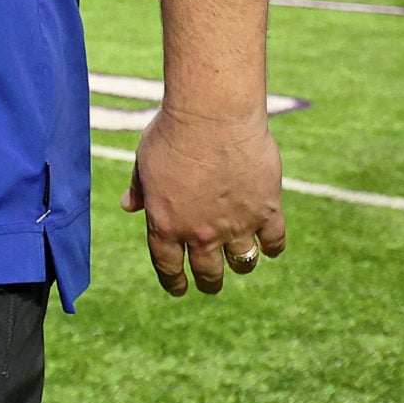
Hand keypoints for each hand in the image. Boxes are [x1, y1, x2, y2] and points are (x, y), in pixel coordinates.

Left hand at [123, 108, 286, 295]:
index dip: (174, 283)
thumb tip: (129, 206)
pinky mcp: (266, 210)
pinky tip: (269, 245)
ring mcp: (236, 225)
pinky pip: (274, 242)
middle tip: (212, 282)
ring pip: (243, 264)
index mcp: (165, 225)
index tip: (180, 288)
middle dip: (209, 282)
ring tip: (240, 262)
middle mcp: (200, 233)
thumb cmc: (172, 132)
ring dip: (240, 266)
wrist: (212, 114)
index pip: (168, 268)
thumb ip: (139, 188)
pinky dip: (272, 247)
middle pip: (209, 274)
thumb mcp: (144, 160)